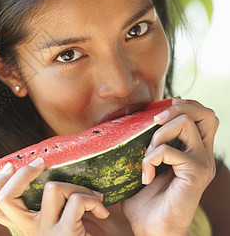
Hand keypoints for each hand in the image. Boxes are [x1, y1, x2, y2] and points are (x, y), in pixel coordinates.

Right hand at [0, 157, 109, 235]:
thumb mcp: (63, 223)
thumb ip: (53, 205)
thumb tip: (49, 170)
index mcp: (28, 228)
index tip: (12, 166)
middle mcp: (32, 231)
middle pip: (5, 198)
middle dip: (22, 173)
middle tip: (40, 163)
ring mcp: (46, 233)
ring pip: (51, 188)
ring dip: (77, 186)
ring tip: (92, 197)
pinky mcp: (66, 234)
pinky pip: (77, 200)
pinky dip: (94, 199)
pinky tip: (102, 212)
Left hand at [123, 98, 217, 234]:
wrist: (152, 229)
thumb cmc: (145, 200)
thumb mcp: (143, 165)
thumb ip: (144, 145)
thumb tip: (125, 122)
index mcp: (193, 150)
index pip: (202, 115)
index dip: (183, 105)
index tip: (157, 113)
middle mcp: (202, 154)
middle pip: (204, 113)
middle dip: (175, 110)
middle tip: (154, 122)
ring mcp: (201, 163)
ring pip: (187, 123)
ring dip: (159, 134)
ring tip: (147, 154)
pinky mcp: (195, 173)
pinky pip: (169, 150)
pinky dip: (151, 158)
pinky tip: (146, 176)